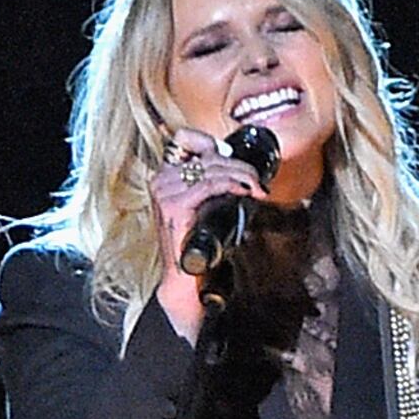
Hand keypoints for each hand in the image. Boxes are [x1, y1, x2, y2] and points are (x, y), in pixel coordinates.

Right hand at [149, 130, 271, 338]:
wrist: (184, 280)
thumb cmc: (196, 246)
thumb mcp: (202, 207)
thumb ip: (212, 185)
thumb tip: (239, 171)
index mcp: (165, 176)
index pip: (184, 138)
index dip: (212, 143)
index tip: (234, 161)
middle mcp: (161, 180)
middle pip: (207, 155)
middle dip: (238, 165)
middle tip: (257, 181)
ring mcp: (165, 192)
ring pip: (212, 168)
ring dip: (241, 175)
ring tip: (256, 187)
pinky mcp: (174, 206)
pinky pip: (209, 185)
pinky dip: (232, 184)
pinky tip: (245, 191)